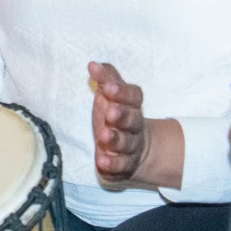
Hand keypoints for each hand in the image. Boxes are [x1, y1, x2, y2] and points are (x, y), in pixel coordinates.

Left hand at [90, 61, 148, 183]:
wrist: (137, 149)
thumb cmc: (118, 114)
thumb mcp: (111, 95)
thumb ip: (104, 79)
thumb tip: (93, 64)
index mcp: (133, 105)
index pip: (134, 96)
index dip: (123, 92)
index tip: (108, 87)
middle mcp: (135, 126)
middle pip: (133, 120)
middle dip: (122, 116)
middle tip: (110, 112)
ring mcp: (131, 147)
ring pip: (127, 144)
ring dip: (116, 140)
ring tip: (103, 137)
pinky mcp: (124, 166)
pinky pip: (121, 166)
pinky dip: (112, 164)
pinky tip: (102, 160)